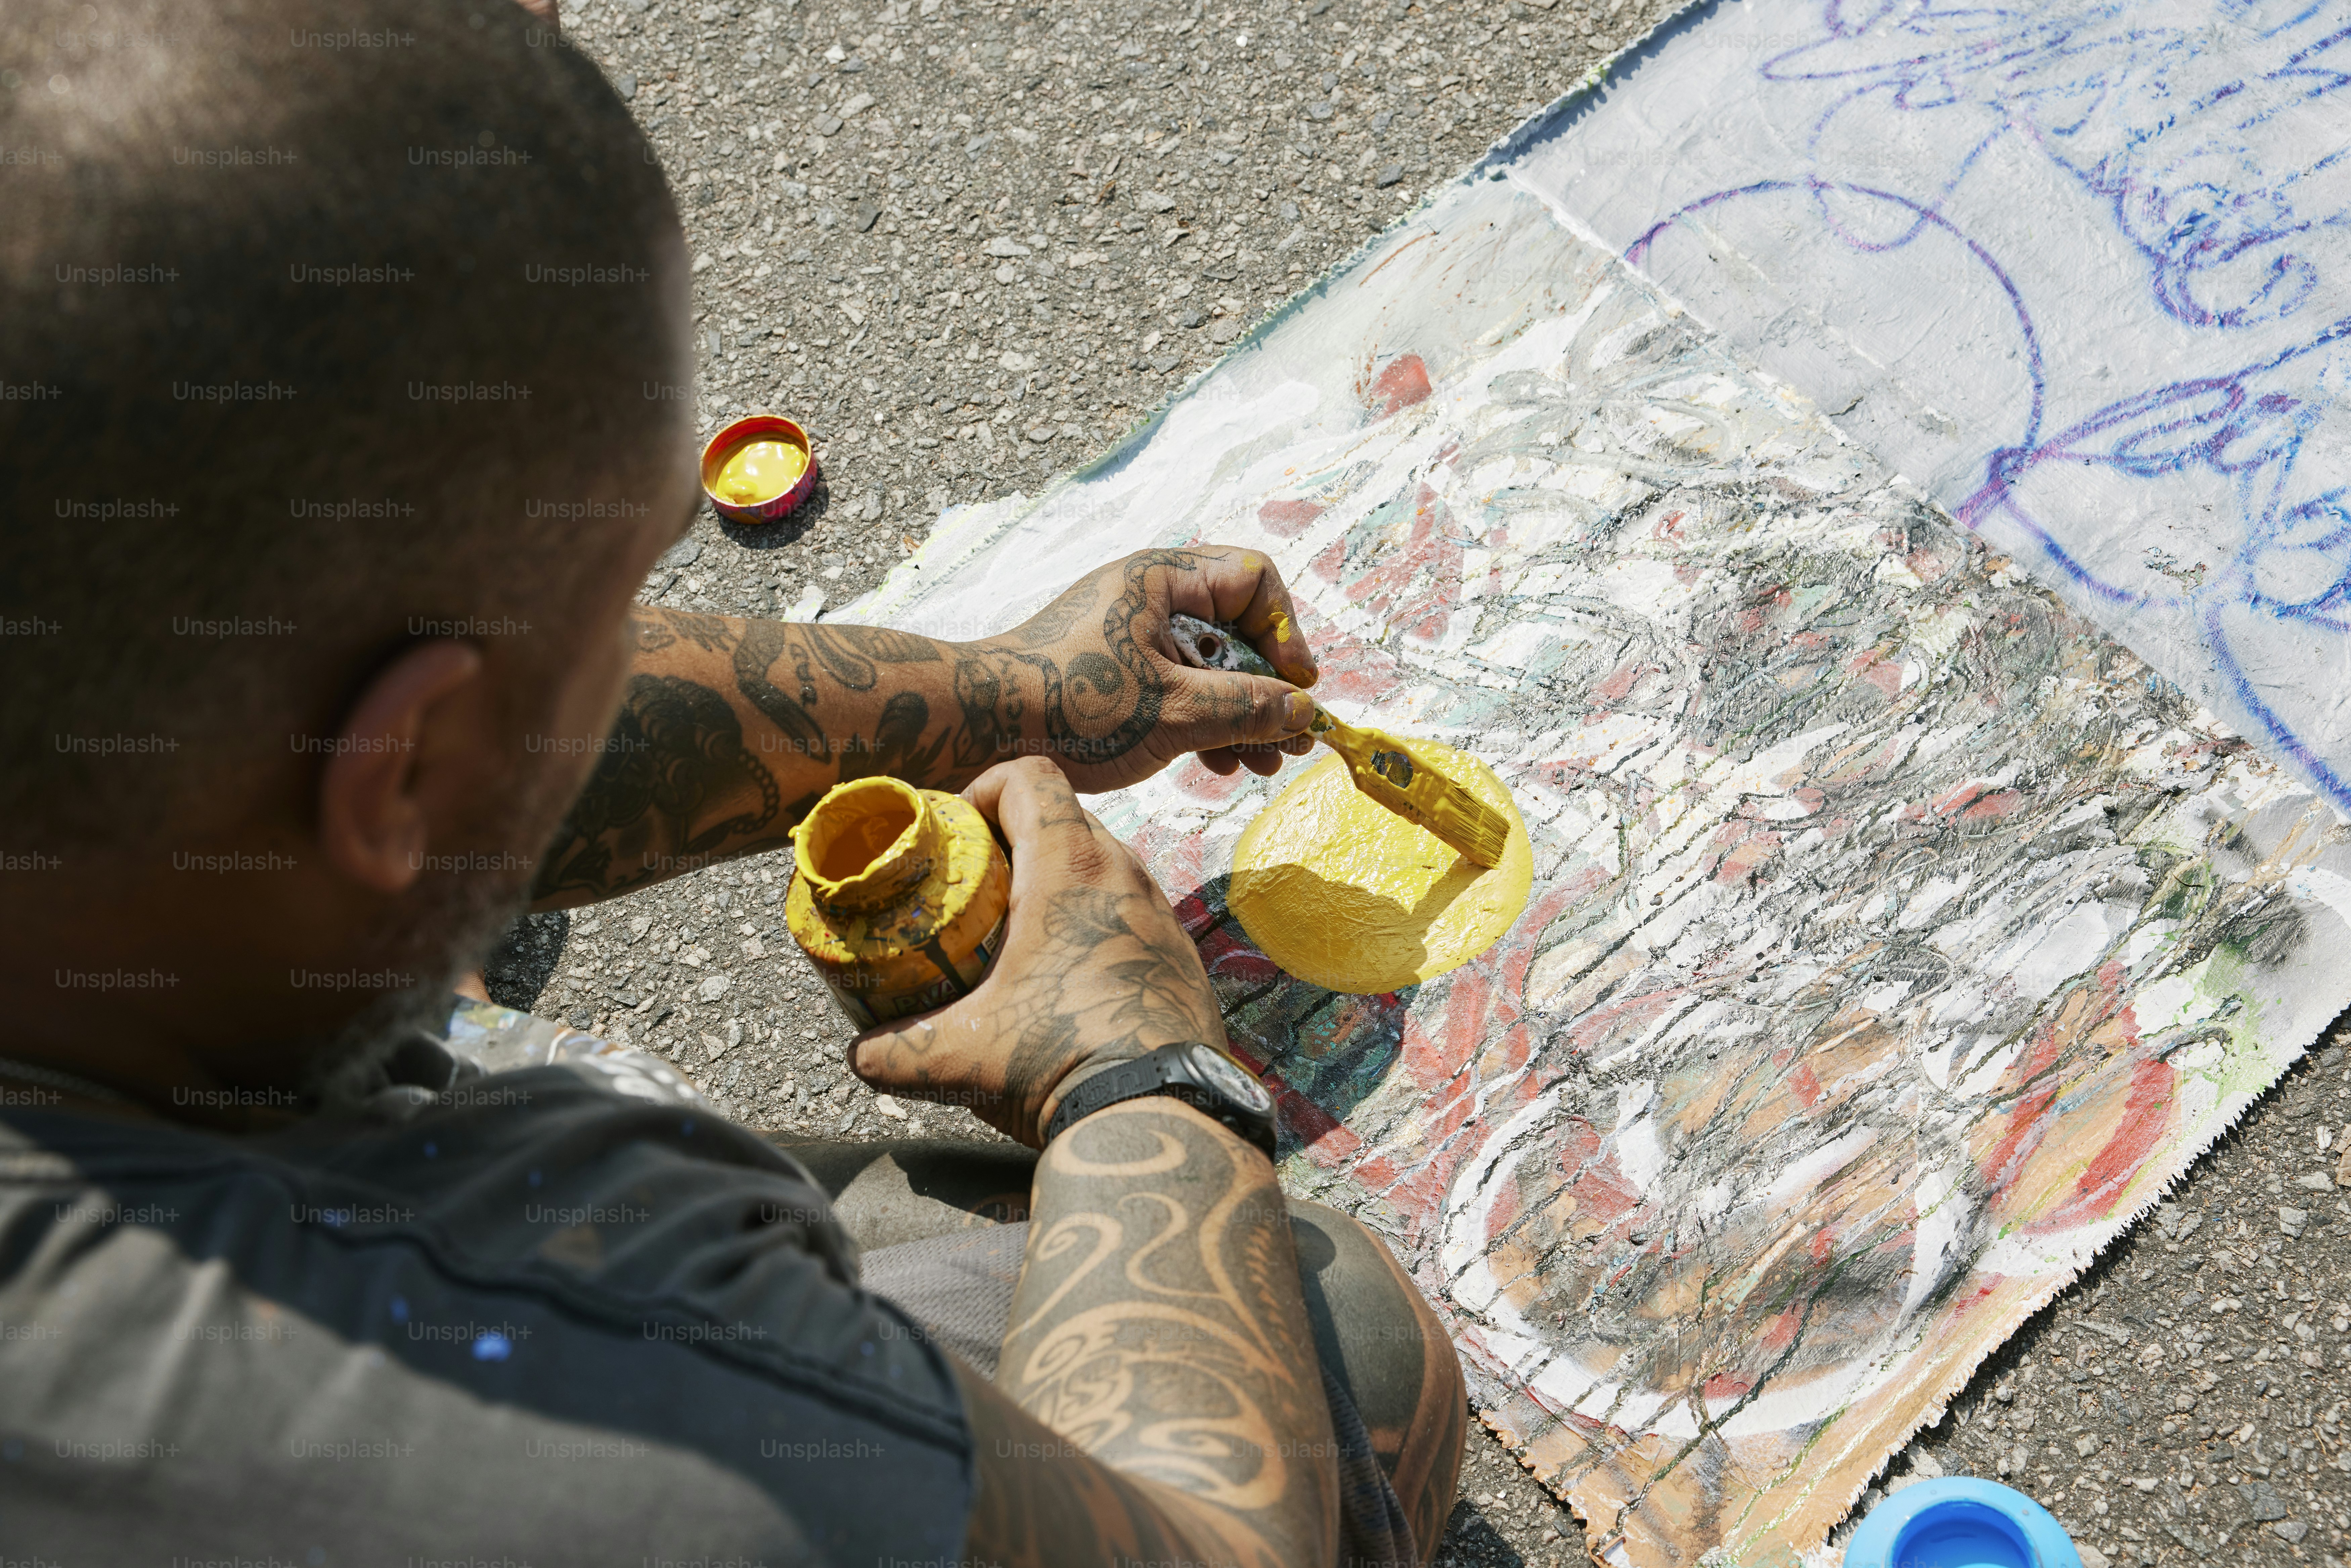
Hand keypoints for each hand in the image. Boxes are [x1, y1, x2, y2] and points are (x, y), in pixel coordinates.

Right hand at [847, 757, 1225, 1146]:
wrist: (1160, 1116)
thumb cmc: (1060, 1064)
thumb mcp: (960, 1057)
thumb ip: (896, 1050)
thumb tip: (860, 1056)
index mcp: (1071, 868)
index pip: (1030, 778)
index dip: (984, 788)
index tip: (957, 830)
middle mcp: (1124, 875)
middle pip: (1065, 818)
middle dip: (1015, 839)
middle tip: (975, 887)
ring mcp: (1162, 914)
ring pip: (1103, 865)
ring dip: (1058, 883)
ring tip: (1018, 934)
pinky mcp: (1180, 956)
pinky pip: (1132, 913)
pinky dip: (1095, 924)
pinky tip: (1068, 978)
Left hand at [964, 546, 1319, 793]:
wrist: (979, 731)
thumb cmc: (1069, 707)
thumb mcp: (1172, 712)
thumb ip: (1244, 708)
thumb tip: (1303, 711)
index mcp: (1161, 579)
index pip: (1253, 580)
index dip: (1285, 633)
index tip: (1298, 688)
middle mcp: (1147, 597)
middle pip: (1236, 628)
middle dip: (1269, 687)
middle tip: (1293, 738)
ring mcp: (1130, 635)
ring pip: (1208, 665)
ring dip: (1242, 714)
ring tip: (1263, 764)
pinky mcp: (1116, 673)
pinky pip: (1177, 687)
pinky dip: (1203, 722)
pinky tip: (1219, 766)